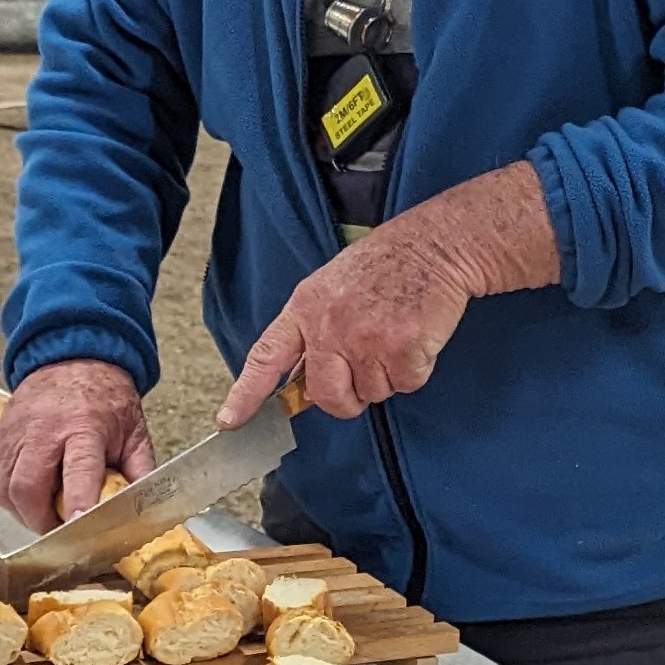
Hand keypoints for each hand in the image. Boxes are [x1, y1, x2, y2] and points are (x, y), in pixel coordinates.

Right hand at [0, 358, 154, 530]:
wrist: (74, 359)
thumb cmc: (104, 398)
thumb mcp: (134, 432)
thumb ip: (140, 473)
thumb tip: (145, 511)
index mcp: (84, 427)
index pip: (78, 471)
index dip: (77, 503)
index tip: (77, 527)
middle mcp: (44, 430)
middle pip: (28, 488)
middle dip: (41, 521)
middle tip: (59, 528)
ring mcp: (16, 433)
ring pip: (6, 489)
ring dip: (25, 512)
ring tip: (47, 512)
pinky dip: (11, 497)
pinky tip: (31, 496)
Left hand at [219, 163, 560, 424]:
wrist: (434, 244)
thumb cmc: (387, 264)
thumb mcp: (332, 286)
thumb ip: (314, 330)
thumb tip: (307, 380)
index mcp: (306, 307)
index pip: (267, 357)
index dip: (247, 394)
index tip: (230, 421)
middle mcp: (329, 325)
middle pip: (325, 396)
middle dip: (346, 398)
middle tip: (367, 368)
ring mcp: (365, 338)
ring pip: (372, 394)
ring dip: (388, 375)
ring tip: (396, 333)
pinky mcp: (402, 348)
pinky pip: (406, 385)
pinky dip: (416, 369)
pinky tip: (417, 336)